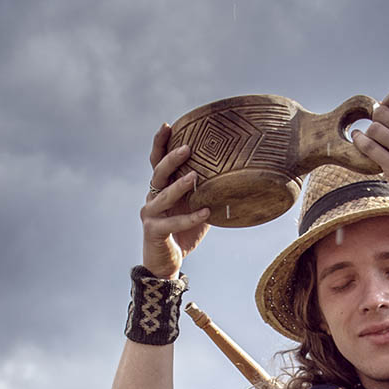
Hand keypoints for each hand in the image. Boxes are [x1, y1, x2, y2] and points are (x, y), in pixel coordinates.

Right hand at [141, 124, 210, 277]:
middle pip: (158, 172)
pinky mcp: (153, 230)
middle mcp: (152, 197)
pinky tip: (206, 212)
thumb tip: (237, 180)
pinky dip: (189, 218)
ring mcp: (150, 213)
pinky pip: (172, 222)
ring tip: (195, 176)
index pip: (157, 161)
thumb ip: (209, 195)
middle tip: (187, 147)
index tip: (168, 125)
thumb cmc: (183, 234)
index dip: (160, 143)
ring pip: (162, 195)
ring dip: (179, 185)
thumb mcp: (199, 210)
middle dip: (171, 158)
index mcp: (162, 189)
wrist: (166, 264)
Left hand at [350, 87, 388, 214]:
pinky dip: (360, 141)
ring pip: (374, 128)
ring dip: (369, 133)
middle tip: (378, 128)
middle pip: (382, 111)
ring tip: (372, 139)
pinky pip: (368, 146)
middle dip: (376, 118)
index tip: (386, 113)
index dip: (387, 101)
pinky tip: (359, 139)